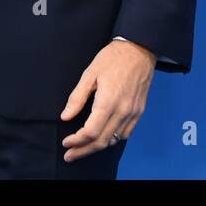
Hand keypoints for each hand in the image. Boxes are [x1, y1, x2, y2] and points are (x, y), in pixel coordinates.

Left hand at [58, 39, 155, 161]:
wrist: (139, 50)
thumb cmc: (113, 58)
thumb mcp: (90, 73)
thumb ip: (77, 97)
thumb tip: (66, 116)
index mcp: (108, 101)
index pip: (91, 131)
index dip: (76, 141)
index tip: (66, 142)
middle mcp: (123, 111)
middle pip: (102, 141)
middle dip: (83, 151)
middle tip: (70, 155)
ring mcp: (133, 113)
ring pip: (114, 140)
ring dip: (97, 147)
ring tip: (83, 149)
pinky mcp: (139, 111)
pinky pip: (126, 134)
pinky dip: (113, 140)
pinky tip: (103, 139)